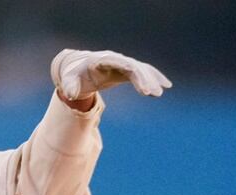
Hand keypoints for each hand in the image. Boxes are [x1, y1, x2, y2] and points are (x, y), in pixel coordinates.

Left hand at [50, 49, 170, 100]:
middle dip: (144, 79)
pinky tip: (167, 85)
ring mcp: (122, 63)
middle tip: (154, 93)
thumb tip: (70, 95)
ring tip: (161, 92)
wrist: (78, 70)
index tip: (141, 85)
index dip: (132, 72)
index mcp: (102, 60)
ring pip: (141, 69)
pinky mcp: (127, 69)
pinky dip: (154, 77)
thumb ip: (69, 86)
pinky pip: (143, 72)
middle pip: (134, 67)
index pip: (120, 64)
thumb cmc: (74, 76)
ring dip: (152, 79)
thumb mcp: (69, 81)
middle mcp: (115, 59)